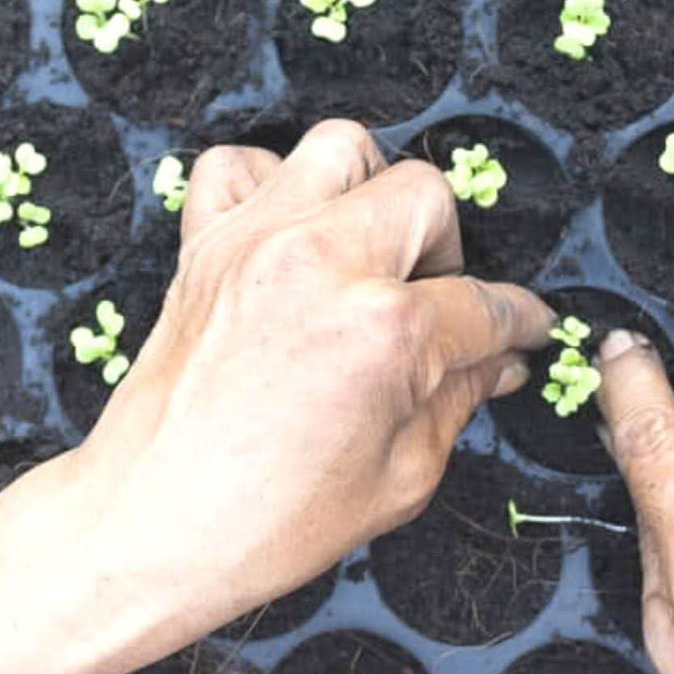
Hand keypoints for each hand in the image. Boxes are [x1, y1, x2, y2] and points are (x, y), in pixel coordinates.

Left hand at [74, 119, 554, 636]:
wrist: (148, 526)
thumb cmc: (271, 521)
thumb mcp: (400, 477)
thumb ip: (460, 400)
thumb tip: (500, 362)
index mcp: (384, 329)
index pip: (484, 304)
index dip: (519, 321)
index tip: (526, 327)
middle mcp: (324, 261)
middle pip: (425, 195)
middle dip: (446, 249)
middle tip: (432, 302)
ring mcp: (257, 240)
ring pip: (342, 147)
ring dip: (370, 192)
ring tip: (366, 252)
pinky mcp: (205, 243)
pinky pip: (239, 165)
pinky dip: (272, 184)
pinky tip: (290, 235)